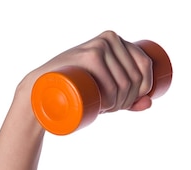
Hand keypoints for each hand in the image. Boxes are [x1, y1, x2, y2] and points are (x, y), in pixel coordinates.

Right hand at [22, 30, 153, 112]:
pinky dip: (111, 99)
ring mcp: (99, 45)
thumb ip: (129, 98)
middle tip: (110, 110)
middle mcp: (110, 38)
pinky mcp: (87, 56)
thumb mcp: (104, 92)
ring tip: (105, 109)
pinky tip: (104, 106)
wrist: (39, 89)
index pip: (145, 65)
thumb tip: (150, 102)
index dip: (142, 90)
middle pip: (134, 76)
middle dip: (127, 100)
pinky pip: (111, 82)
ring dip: (119, 103)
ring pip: (125, 81)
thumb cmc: (74, 90)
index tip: (126, 104)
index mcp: (118, 40)